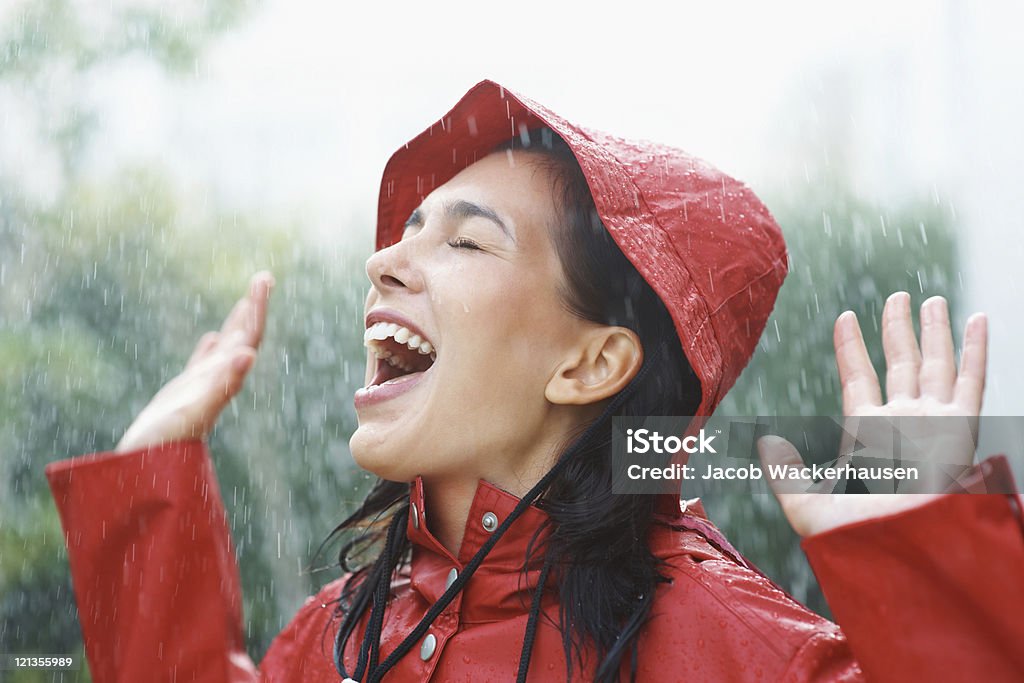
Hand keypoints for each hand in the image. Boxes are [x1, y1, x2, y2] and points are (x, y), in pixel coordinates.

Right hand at [114, 271, 274, 452]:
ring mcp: (201, 386)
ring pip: (224, 348)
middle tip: (264, 276)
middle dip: (253, 307)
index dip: (257, 308)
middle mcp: (218, 380)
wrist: (146, 473)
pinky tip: (211, 338)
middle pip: (243, 337)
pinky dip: (209, 348)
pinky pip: (201, 364)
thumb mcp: (194, 410)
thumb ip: (223, 385)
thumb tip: (249, 354)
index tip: (264, 279)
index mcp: (224, 379)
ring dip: (236, 323)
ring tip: (246, 300)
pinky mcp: (182, 395)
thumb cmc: (167, 444)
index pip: (248, 337)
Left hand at [757, 292, 988, 535]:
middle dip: (899, 329)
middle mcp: (902, 424)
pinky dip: (975, 350)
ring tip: (930, 299)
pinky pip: (969, 381)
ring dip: (934, 331)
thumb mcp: (806, 505)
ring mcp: (932, 424)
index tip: (844, 317)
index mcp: (866, 435)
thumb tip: (762, 444)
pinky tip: (977, 320)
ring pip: (934, 364)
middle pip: (900, 363)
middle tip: (900, 295)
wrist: (897, 552)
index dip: (851, 347)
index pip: (858, 377)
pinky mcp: (959, 429)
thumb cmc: (854, 538)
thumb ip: (785, 473)